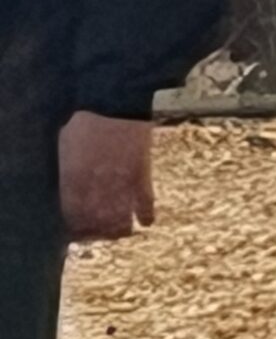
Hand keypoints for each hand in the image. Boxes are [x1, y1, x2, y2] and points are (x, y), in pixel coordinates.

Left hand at [58, 113, 156, 241]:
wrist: (115, 101)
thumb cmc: (84, 120)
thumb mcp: (65, 145)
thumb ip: (66, 170)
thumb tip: (67, 188)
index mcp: (75, 179)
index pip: (74, 215)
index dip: (76, 229)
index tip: (77, 235)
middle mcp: (98, 185)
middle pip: (97, 222)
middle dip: (98, 233)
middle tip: (98, 236)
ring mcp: (122, 180)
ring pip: (122, 217)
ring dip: (120, 229)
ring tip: (120, 233)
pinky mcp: (143, 173)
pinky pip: (146, 199)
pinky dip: (147, 214)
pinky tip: (146, 223)